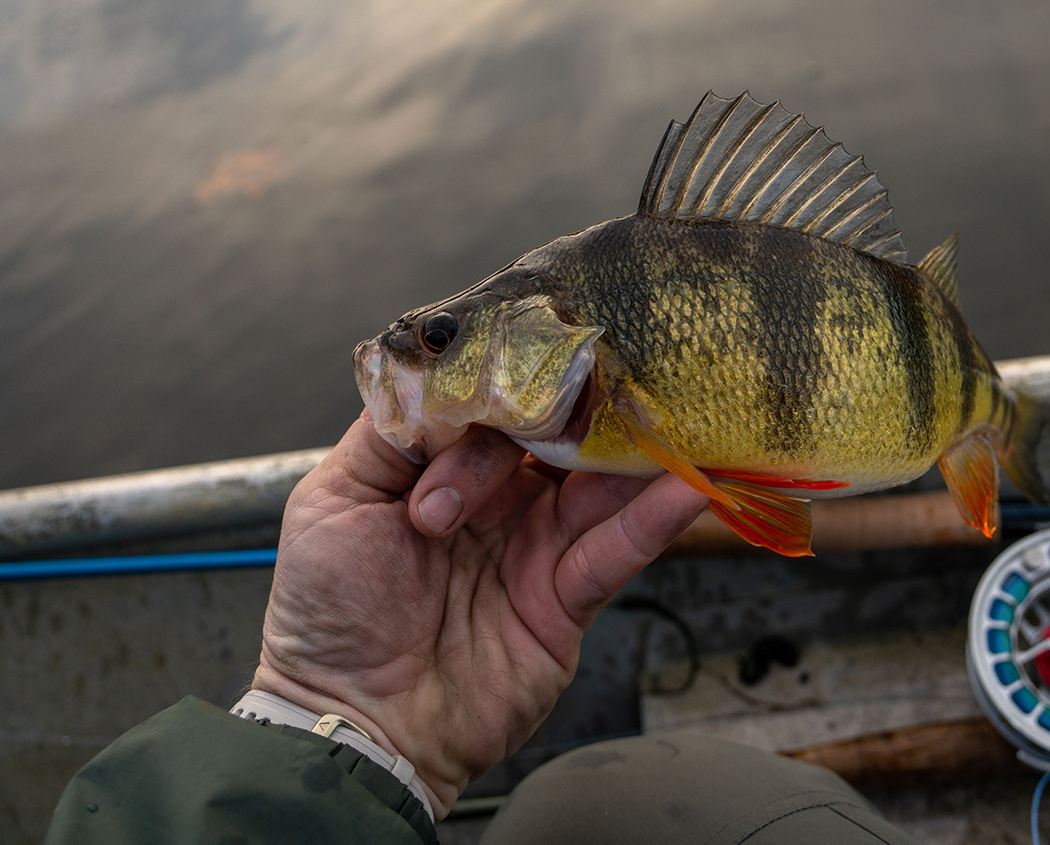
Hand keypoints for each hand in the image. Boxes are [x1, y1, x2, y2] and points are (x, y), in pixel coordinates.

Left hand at [251, 412, 707, 816]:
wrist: (354, 723)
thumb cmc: (328, 615)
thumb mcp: (333, 501)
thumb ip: (392, 433)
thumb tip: (443, 370)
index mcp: (438, 470)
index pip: (490, 407)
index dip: (508, 383)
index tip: (527, 363)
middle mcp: (495, 502)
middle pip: (553, 437)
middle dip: (577, 409)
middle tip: (603, 381)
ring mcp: (535, 548)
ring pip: (595, 485)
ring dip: (631, 450)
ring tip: (669, 411)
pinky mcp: (567, 600)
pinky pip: (614, 551)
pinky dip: (652, 518)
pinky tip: (685, 484)